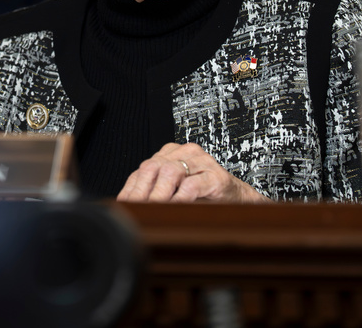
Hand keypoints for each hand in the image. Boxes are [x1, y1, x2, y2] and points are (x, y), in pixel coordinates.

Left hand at [116, 142, 269, 203]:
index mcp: (170, 154)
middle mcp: (185, 153)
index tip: (124, 205)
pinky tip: (174, 207)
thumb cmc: (203, 196)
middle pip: (154, 167)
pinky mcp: (215, 176)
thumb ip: (154, 192)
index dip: (132, 188)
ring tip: (153, 209)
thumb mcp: (174, 191)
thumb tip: (128, 208)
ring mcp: (201, 162)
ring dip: (159, 194)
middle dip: (142, 191)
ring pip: (171, 171)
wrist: (237, 198)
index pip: (144, 169)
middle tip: (136, 209)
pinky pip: (193, 184)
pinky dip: (180, 197)